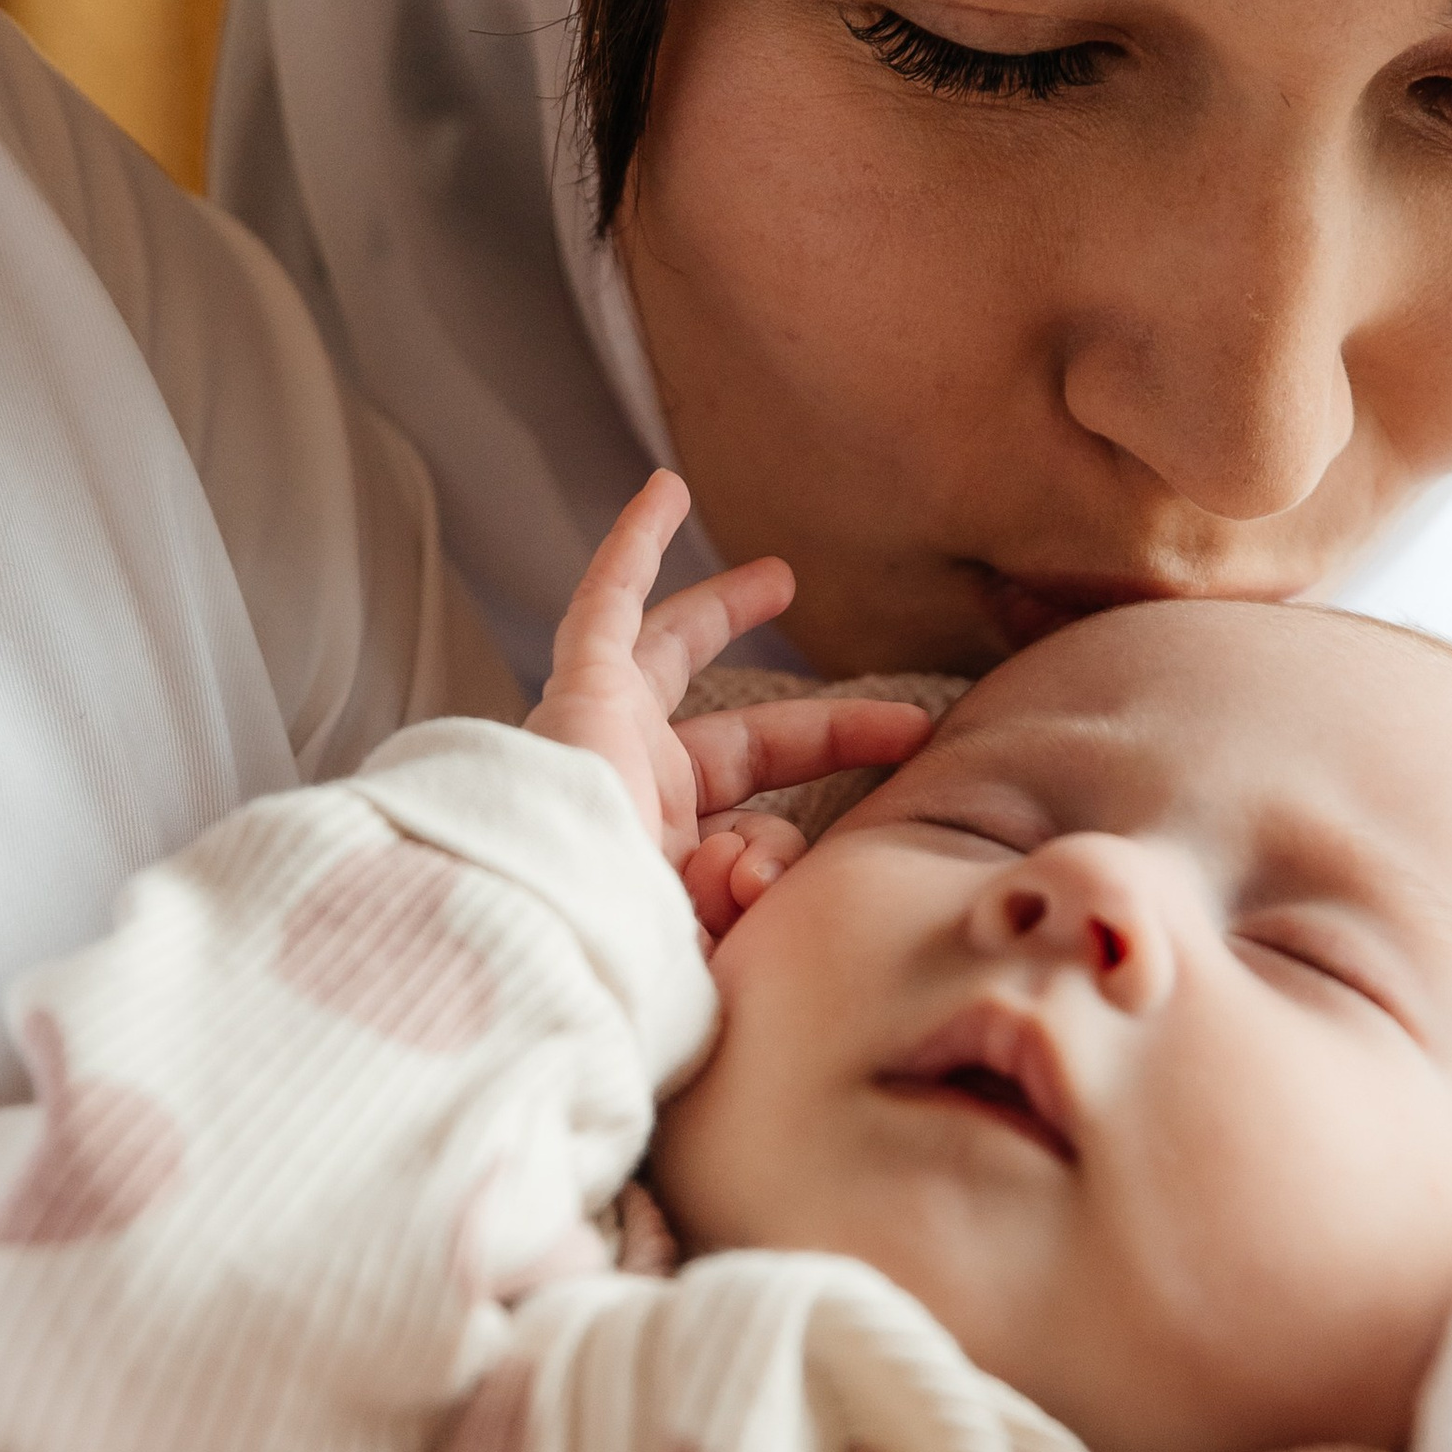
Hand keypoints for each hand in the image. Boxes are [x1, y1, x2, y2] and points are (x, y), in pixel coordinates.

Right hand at [526, 471, 933, 918]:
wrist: (529, 937)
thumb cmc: (610, 962)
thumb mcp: (713, 952)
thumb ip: (753, 912)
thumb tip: (769, 866)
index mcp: (673, 872)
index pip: (770, 823)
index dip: (840, 795)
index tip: (923, 743)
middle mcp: (638, 806)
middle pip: (739, 744)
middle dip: (816, 726)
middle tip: (892, 716)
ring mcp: (603, 744)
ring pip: (668, 658)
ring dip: (722, 613)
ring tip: (780, 579)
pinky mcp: (576, 696)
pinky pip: (605, 603)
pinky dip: (631, 547)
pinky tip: (665, 489)